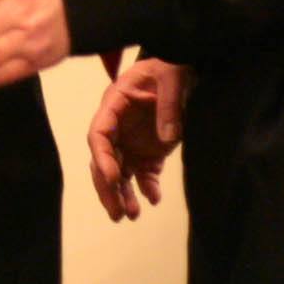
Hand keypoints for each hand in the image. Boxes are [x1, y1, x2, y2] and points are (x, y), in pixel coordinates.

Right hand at [87, 57, 188, 221]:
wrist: (184, 71)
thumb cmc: (172, 67)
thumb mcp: (172, 76)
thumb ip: (170, 103)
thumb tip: (166, 137)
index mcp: (115, 103)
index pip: (99, 133)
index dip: (102, 157)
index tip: (114, 178)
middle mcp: (117, 126)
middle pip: (104, 160)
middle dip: (108, 188)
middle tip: (117, 213)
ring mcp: (131, 141)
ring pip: (120, 173)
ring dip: (123, 195)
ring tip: (132, 216)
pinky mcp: (149, 152)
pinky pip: (144, 174)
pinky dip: (148, 189)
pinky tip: (154, 199)